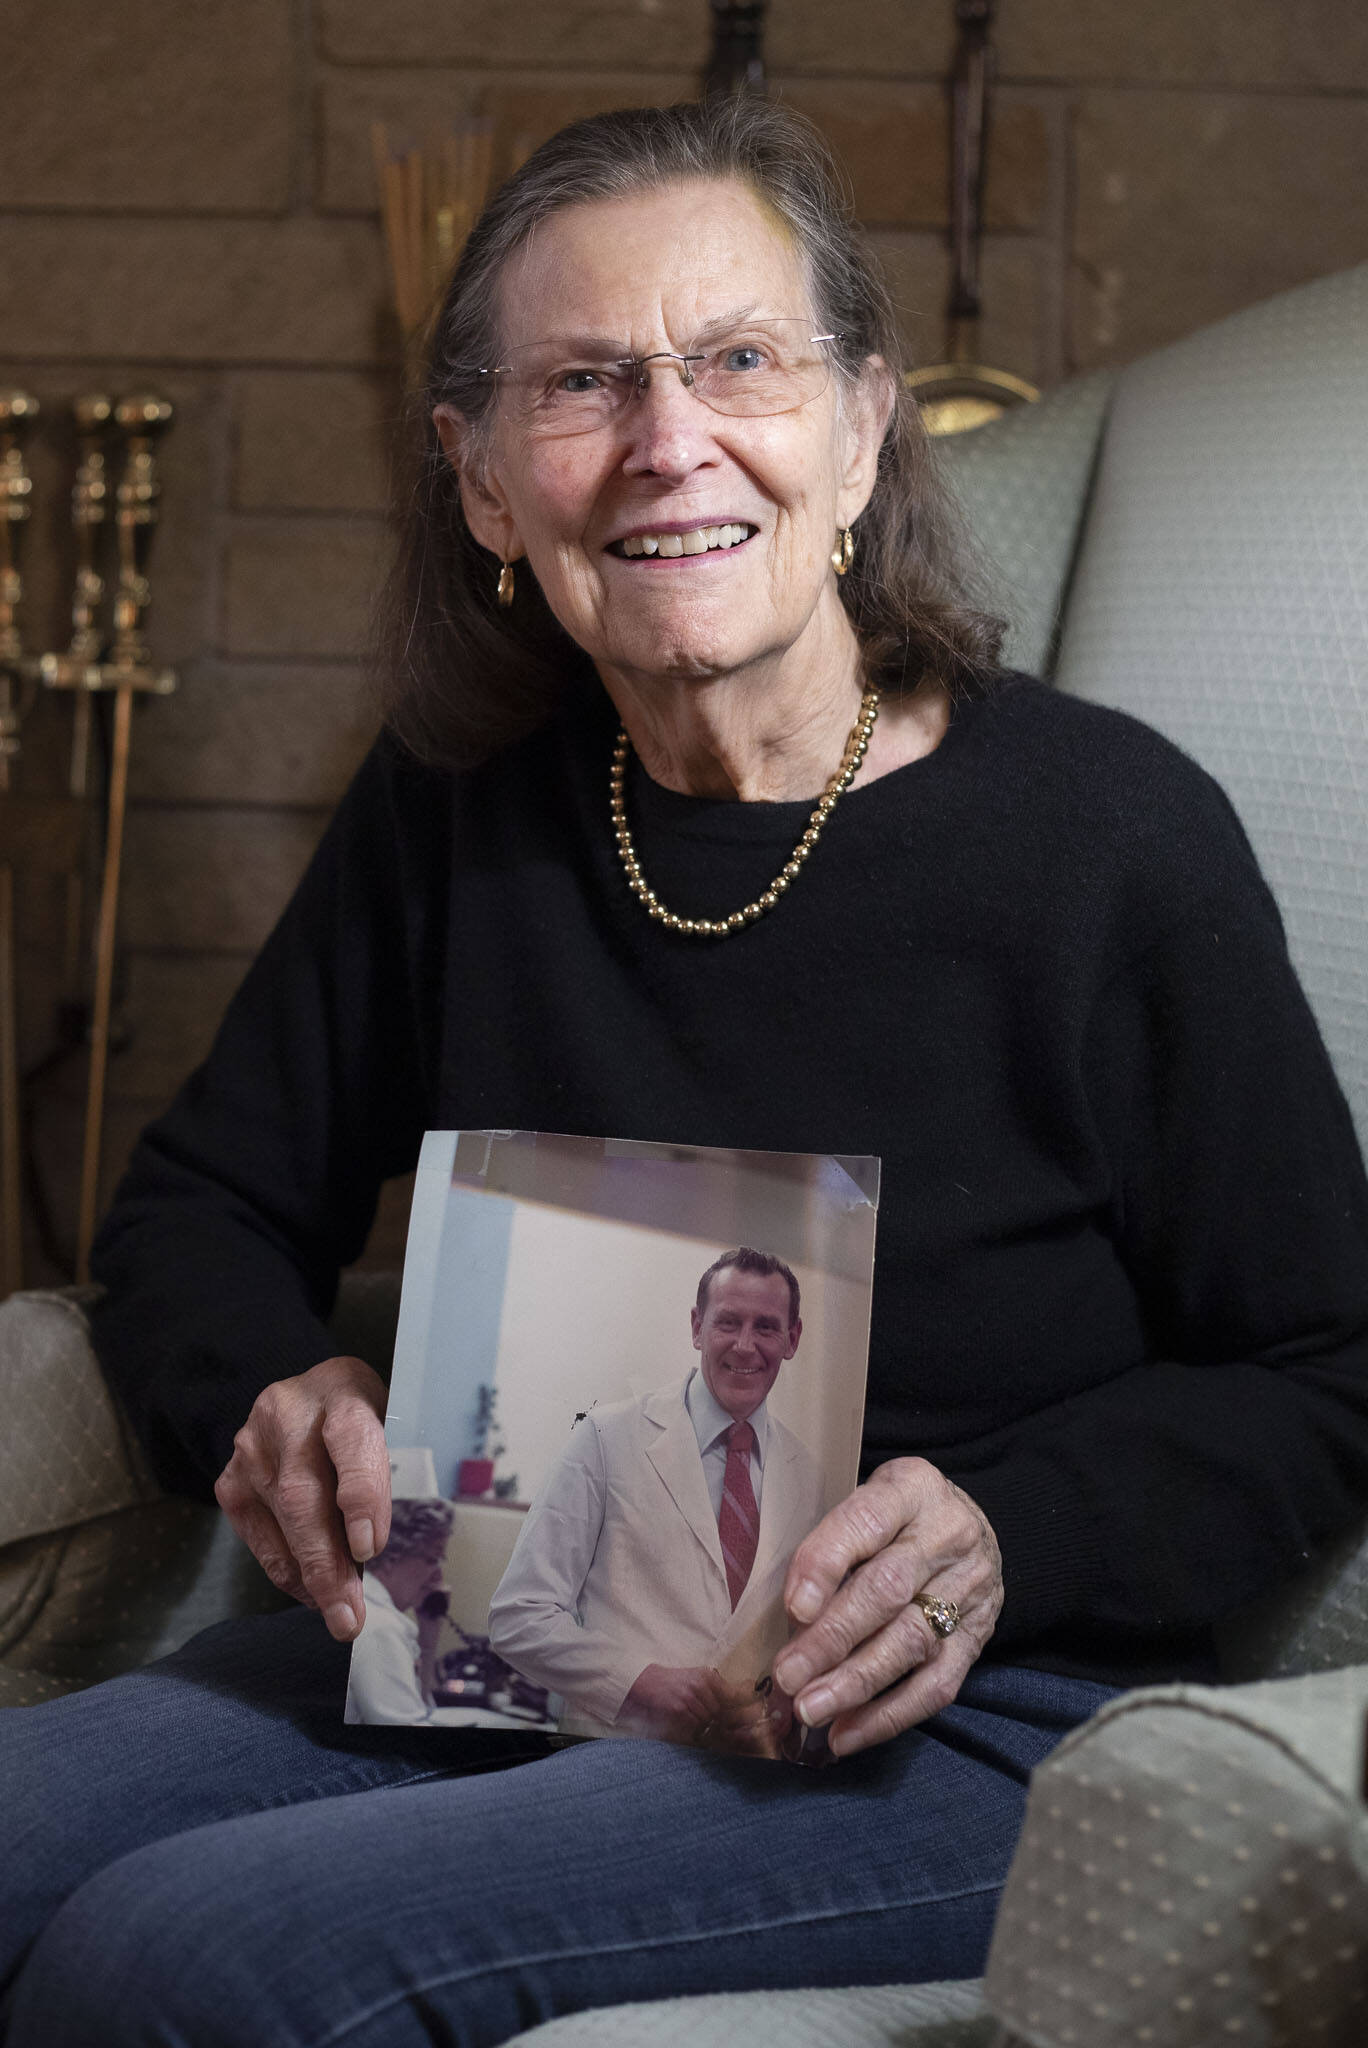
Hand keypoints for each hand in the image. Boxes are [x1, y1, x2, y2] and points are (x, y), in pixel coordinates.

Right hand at [214, 1356, 389, 1642]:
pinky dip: (285, 1569)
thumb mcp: (388, 1426)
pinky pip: (257, 1535)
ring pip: (279, 1519)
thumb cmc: (360, 1420)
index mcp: (342, 1391)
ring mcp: (251, 1446)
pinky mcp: (231, 1478)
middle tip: (349, 1614)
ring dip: (308, 1576)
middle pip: (305, 1493)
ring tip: (338, 1613)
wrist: (311, 1394)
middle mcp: (288, 1414)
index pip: (350, 1438)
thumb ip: (385, 1473)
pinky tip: (310, 1591)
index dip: (360, 1493)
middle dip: (328, 1563)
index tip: (370, 1547)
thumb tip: (371, 1549)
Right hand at [616, 1664, 735, 1745]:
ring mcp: (689, 1698)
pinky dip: (695, 1730)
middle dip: (722, 1721)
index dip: (743, 1707)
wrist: (647, 1682)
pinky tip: (692, 1728)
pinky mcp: (679, 1710)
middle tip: (724, 1729)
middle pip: (721, 1712)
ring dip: (708, 1727)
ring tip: (703, 1727)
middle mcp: (700, 1685)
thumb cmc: (674, 1681)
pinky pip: (695, 1726)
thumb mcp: (697, 1677)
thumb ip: (717, 1687)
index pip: (733, 1694)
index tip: (750, 1716)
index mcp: (707, 1676)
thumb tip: (741, 1697)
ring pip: (708, 1721)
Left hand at [771, 1457, 1001, 1758]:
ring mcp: (968, 1590)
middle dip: (833, 1638)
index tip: (794, 1607)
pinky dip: (889, 1716)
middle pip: (888, 1590)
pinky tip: (847, 1735)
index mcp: (911, 1489)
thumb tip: (789, 1618)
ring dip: (855, 1684)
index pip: (865, 1522)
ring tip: (810, 1710)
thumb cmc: (897, 1519)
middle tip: (788, 1676)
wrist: (971, 1529)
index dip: (827, 1563)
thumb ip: (833, 1544)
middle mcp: (947, 1536)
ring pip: (911, 1643)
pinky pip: (937, 1685)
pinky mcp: (977, 1639)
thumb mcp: (868, 1502)